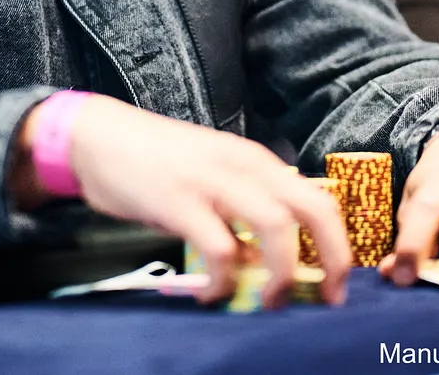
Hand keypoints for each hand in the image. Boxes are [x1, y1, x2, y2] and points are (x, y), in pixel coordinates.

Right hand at [10, 95, 349, 306]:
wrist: (99, 138)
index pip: (319, 200)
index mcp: (256, 162)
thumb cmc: (157, 161)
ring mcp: (213, 182)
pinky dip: (225, 281)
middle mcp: (244, 167)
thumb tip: (269, 261)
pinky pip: (220, 251)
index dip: (339, 245)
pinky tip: (213, 293)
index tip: (338, 283)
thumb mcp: (213, 174)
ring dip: (282, 275)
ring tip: (269, 301)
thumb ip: (243, 208)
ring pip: (276, 229)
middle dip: (332, 258)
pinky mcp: (180, 202)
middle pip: (312, 211)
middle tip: (327, 297)